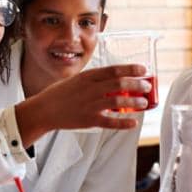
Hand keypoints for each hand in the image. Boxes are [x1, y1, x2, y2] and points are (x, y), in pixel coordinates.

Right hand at [27, 64, 150, 132]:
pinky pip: (110, 122)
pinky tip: (133, 123)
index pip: (114, 70)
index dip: (131, 69)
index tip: (143, 69)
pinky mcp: (89, 120)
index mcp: (88, 77)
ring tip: (143, 103)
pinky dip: (123, 123)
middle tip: (147, 87)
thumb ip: (94, 80)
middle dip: (137, 84)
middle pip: (119, 84)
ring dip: (134, 102)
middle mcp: (91, 89)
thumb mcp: (77, 80)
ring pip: (118, 102)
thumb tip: (114, 79)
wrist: (44, 110)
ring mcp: (91, 105)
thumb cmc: (60, 94)